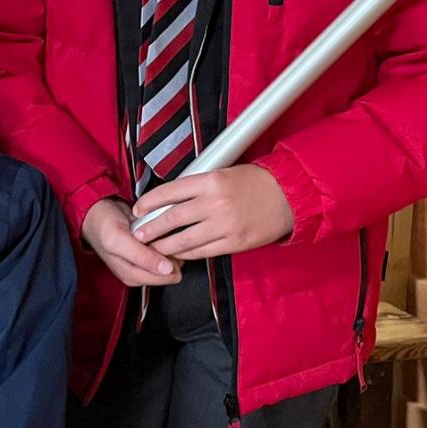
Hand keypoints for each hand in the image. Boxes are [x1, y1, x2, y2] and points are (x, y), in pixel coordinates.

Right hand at [81, 197, 181, 286]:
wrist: (97, 212)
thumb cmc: (103, 225)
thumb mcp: (118, 239)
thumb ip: (141, 256)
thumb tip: (167, 271)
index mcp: (130, 275)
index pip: (163, 278)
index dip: (171, 261)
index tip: (165, 245)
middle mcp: (139, 272)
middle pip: (170, 271)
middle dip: (171, 254)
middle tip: (159, 237)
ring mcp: (145, 262)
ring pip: (172, 260)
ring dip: (171, 246)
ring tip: (159, 233)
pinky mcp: (150, 252)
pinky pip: (168, 250)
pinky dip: (169, 240)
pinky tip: (160, 232)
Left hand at [131, 164, 293, 259]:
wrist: (289, 196)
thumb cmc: (255, 182)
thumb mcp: (223, 174)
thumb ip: (198, 186)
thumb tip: (169, 199)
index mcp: (210, 181)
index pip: (169, 192)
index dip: (149, 202)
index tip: (138, 209)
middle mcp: (215, 203)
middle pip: (172, 218)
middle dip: (150, 228)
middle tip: (138, 234)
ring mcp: (225, 225)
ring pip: (184, 239)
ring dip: (164, 245)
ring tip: (152, 248)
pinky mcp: (234, 243)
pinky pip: (202, 251)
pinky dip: (187, 253)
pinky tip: (177, 253)